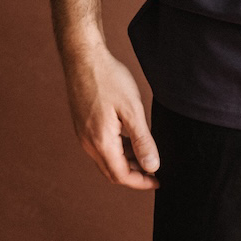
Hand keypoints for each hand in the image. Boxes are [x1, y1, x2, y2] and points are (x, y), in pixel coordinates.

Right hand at [62, 42, 159, 189]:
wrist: (83, 58)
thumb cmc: (108, 78)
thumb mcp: (132, 109)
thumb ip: (142, 140)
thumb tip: (152, 166)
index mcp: (101, 142)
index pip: (121, 175)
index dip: (141, 182)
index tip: (158, 180)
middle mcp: (88, 143)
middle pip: (112, 171)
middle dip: (134, 175)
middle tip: (154, 173)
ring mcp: (83, 134)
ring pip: (106, 159)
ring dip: (126, 162)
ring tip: (146, 156)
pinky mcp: (83, 125)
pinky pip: (101, 147)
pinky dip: (117, 150)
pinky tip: (130, 140)